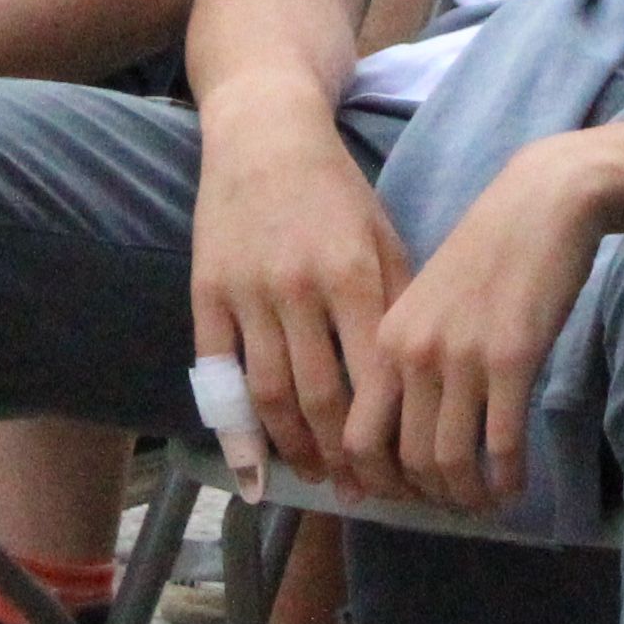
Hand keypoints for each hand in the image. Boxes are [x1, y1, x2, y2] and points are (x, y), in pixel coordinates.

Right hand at [188, 104, 412, 493]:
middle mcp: (299, 286)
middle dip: (344, 456)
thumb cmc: (336, 192)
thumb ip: (398, 304)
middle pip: (321, 397)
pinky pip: (218, 374)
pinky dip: (233, 429)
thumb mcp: (383, 237)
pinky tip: (253, 469)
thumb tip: (416, 384)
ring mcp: (248, 291)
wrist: (264, 134)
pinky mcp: (207, 292)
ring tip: (317, 476)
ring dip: (294, 449)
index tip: (401, 471)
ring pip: (269, 394)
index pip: (374, 377)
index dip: (387, 435)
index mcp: (354, 273)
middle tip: (360, 490)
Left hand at [351, 134, 613, 512]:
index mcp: (384, 338)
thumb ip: (406, 356)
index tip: (400, 497)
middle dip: (426, 497)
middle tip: (449, 504)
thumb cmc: (486, 252)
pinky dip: (505, 479)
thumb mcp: (424, 301)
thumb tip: (401, 426)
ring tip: (483, 501)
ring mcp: (462, 358)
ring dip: (466, 496)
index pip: (357, 438)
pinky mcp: (512, 359)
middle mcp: (414, 353)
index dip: (374, 483)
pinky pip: (500, 445)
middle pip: (403, 461)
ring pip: (450, 462)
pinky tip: (513, 486)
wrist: (541, 204)